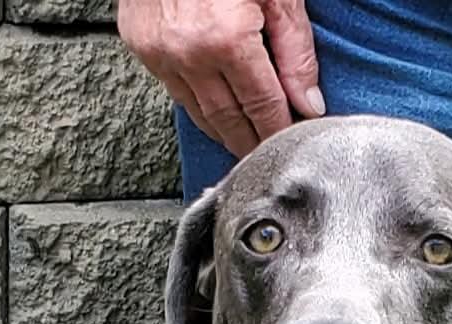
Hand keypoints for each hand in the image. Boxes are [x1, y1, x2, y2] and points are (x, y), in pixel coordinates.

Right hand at [118, 0, 324, 158]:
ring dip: (226, 132)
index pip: (263, 108)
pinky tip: (217, 112)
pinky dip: (200, 106)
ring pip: (200, 114)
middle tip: (271, 156)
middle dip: (253, 143)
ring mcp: (162, 54)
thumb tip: (308, 103)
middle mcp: (190, 55)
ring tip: (246, 143)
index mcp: (228, 40)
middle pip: (230, 121)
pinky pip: (177, 92)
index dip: (281, 131)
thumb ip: (296, 49)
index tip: (293, 143)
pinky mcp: (143, 47)